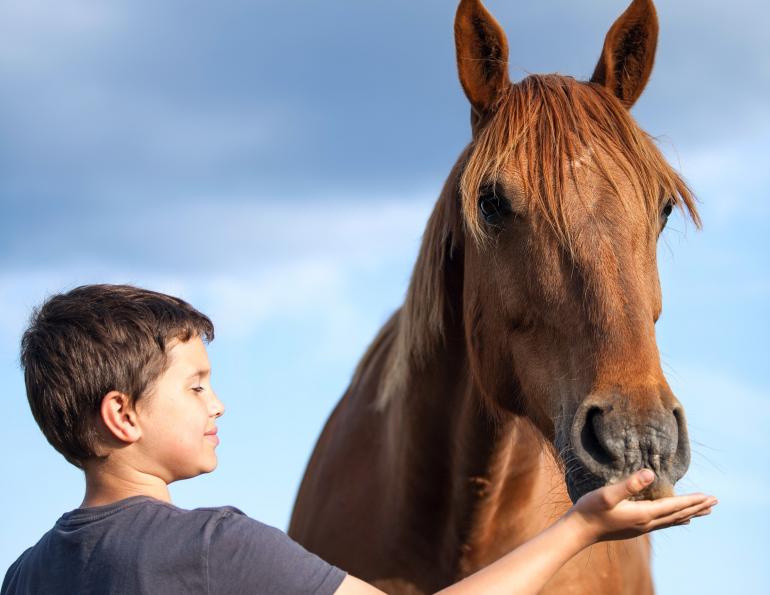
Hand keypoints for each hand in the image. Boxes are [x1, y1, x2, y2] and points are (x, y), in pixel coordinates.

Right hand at [567, 469, 717, 543]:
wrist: (580, 530)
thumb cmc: (591, 509)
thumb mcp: (608, 494)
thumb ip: (629, 484)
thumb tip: (651, 474)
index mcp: (643, 514)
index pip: (674, 506)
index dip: (692, 500)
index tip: (709, 496)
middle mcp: (647, 523)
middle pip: (678, 515)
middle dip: (697, 507)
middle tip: (715, 502)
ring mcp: (642, 527)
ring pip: (672, 520)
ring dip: (689, 514)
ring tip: (704, 512)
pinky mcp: (636, 528)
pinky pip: (663, 523)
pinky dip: (676, 519)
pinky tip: (679, 520)